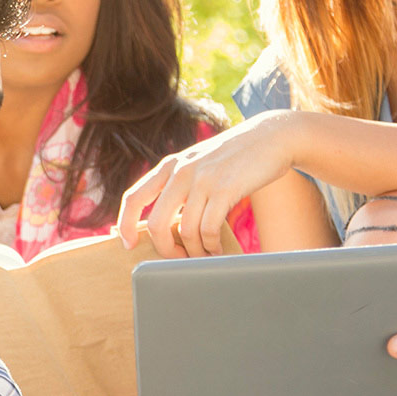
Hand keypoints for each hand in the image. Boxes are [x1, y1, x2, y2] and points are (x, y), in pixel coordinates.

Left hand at [116, 110, 302, 258]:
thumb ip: (179, 185)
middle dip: (164, 249)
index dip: (125, 224)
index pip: (133, 197)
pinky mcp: (225, 189)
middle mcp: (181, 171)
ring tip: (204, 254)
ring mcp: (203, 179)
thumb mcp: (198, 163)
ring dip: (194, 251)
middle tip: (176, 259)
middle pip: (157, 223)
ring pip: (186, 231)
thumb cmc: (233, 158)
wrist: (271, 137)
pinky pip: (209, 229)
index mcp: (169, 166)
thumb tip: (163, 223)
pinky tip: (216, 248)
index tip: (127, 244)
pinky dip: (211, 246)